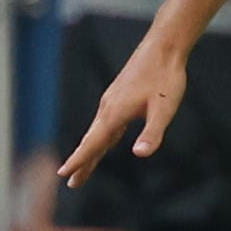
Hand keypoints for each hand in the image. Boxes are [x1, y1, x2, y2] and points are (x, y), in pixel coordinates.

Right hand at [60, 30, 191, 185]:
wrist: (164, 47)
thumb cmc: (166, 77)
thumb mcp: (164, 109)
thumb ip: (152, 132)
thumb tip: (139, 154)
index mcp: (115, 112)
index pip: (93, 143)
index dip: (79, 160)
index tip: (64, 175)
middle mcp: (108, 107)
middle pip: (91, 141)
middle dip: (82, 163)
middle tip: (71, 183)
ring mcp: (112, 101)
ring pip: (97, 132)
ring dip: (90, 152)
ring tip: (83, 170)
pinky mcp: (119, 97)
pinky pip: (106, 124)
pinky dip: (100, 139)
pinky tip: (104, 143)